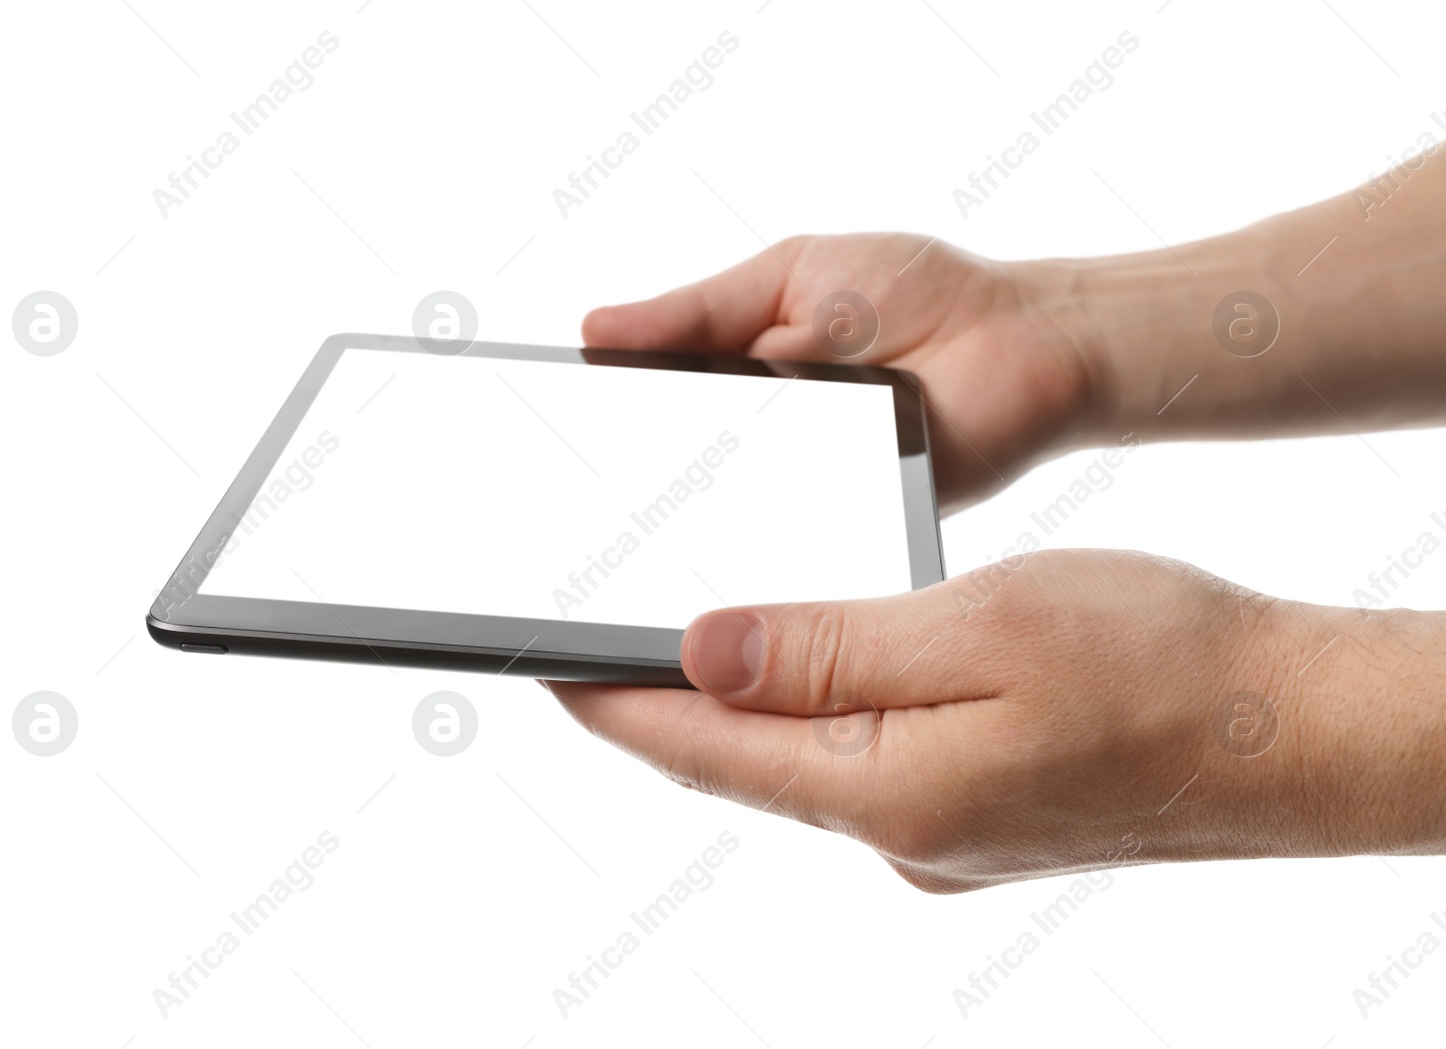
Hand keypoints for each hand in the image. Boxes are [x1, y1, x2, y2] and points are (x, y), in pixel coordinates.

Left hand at [549, 549, 1445, 891]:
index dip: (613, 702)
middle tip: (591, 641)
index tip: (540, 663)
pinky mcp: (977, 817)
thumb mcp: (979, 628)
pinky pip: (865, 763)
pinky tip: (818, 671)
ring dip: (745, 707)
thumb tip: (701, 651)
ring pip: (804, 761)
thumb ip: (830, 646)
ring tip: (685, 641)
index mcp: (884, 789)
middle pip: (742, 762)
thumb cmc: (1160, 665)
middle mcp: (899, 831)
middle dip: (665, 704)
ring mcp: (940, 835)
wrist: (1294, 734)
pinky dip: (823, 715)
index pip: (704, 748)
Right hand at [582, 233, 1098, 511]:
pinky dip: (755, 540)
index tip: (541, 432)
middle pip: (672, 473)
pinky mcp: (845, 528)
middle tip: (570, 495)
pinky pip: (787, 543)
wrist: (1023, 339)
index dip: (595, 425)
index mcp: (734, 380)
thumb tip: (595, 328)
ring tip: (625, 524)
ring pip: (720, 515)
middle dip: (625, 480)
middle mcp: (757, 444)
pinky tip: (718, 538)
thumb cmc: (913, 293)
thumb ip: (697, 310)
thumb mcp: (789, 276)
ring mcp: (797, 489)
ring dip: (683, 516)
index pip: (646, 412)